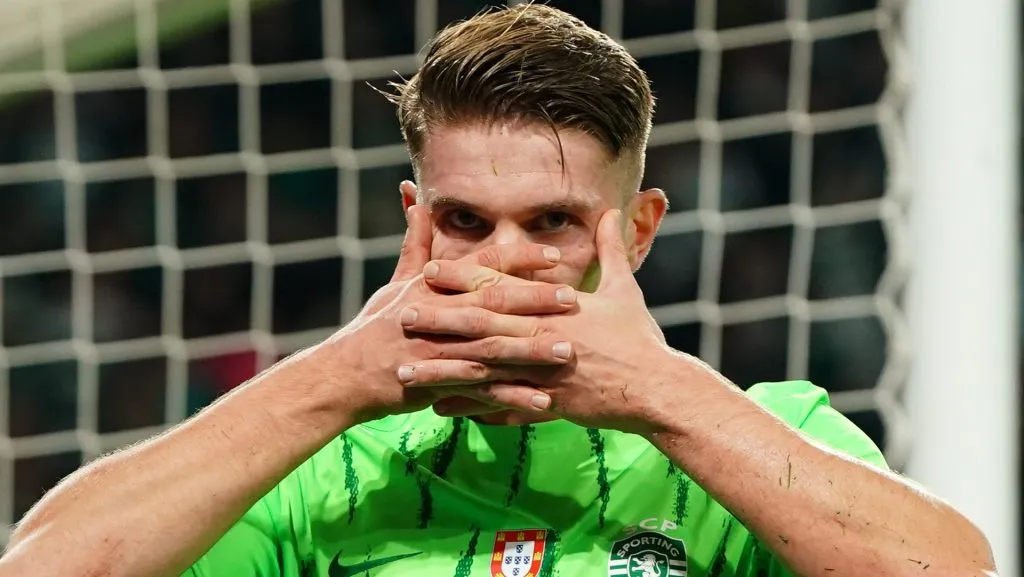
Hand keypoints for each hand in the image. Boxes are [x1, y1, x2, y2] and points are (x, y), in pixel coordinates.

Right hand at [305, 188, 577, 424]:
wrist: (345, 375)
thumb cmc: (375, 327)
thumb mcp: (397, 283)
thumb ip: (416, 244)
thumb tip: (415, 200)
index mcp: (434, 287)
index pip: (482, 266)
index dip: (518, 258)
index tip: (554, 253)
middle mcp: (439, 314)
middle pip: (493, 304)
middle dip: (535, 301)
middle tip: (574, 300)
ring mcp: (440, 350)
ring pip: (493, 349)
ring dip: (532, 351)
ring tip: (568, 352)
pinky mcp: (440, 384)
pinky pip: (483, 392)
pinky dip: (513, 397)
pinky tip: (545, 401)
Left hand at [396, 210, 682, 433]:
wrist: (657, 389)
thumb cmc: (640, 338)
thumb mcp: (625, 289)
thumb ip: (610, 250)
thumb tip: (610, 211)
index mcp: (556, 307)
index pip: (501, 287)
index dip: (463, 277)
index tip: (428, 270)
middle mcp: (544, 337)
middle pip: (482, 326)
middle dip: (439, 321)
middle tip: (401, 315)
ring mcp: (543, 373)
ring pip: (483, 371)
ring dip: (443, 371)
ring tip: (407, 374)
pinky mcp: (549, 405)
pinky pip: (501, 407)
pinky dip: (471, 409)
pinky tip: (442, 411)